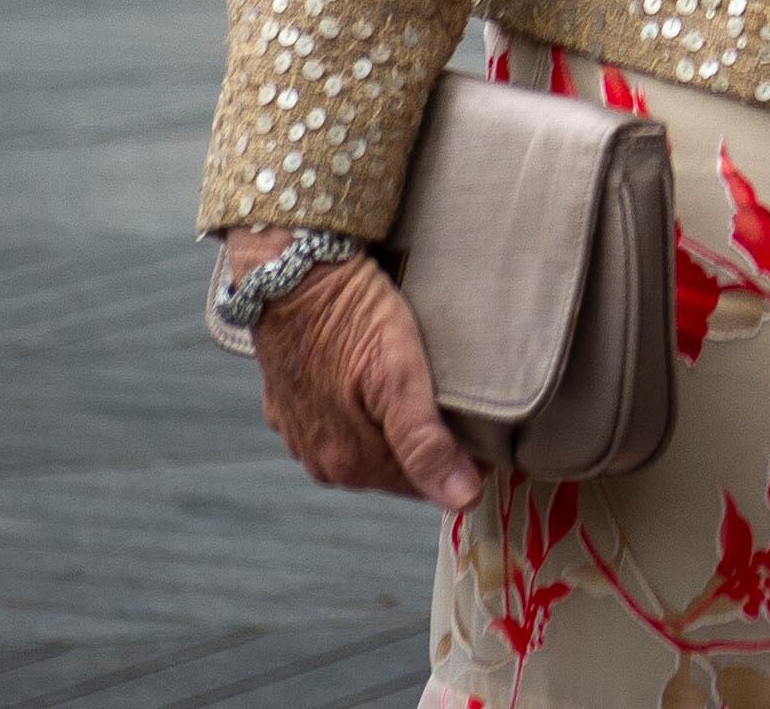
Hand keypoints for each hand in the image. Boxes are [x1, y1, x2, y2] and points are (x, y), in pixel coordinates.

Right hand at [223, 227, 478, 512]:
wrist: (291, 271)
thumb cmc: (352, 317)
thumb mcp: (399, 376)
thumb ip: (427, 444)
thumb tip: (463, 500)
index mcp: (349, 462)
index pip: (421, 484)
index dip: (456, 461)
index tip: (482, 431)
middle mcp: (319, 460)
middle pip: (393, 466)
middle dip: (423, 445)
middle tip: (453, 403)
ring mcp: (299, 433)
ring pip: (364, 444)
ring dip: (390, 427)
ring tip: (415, 389)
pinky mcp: (287, 404)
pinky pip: (335, 420)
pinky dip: (359, 409)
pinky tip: (371, 382)